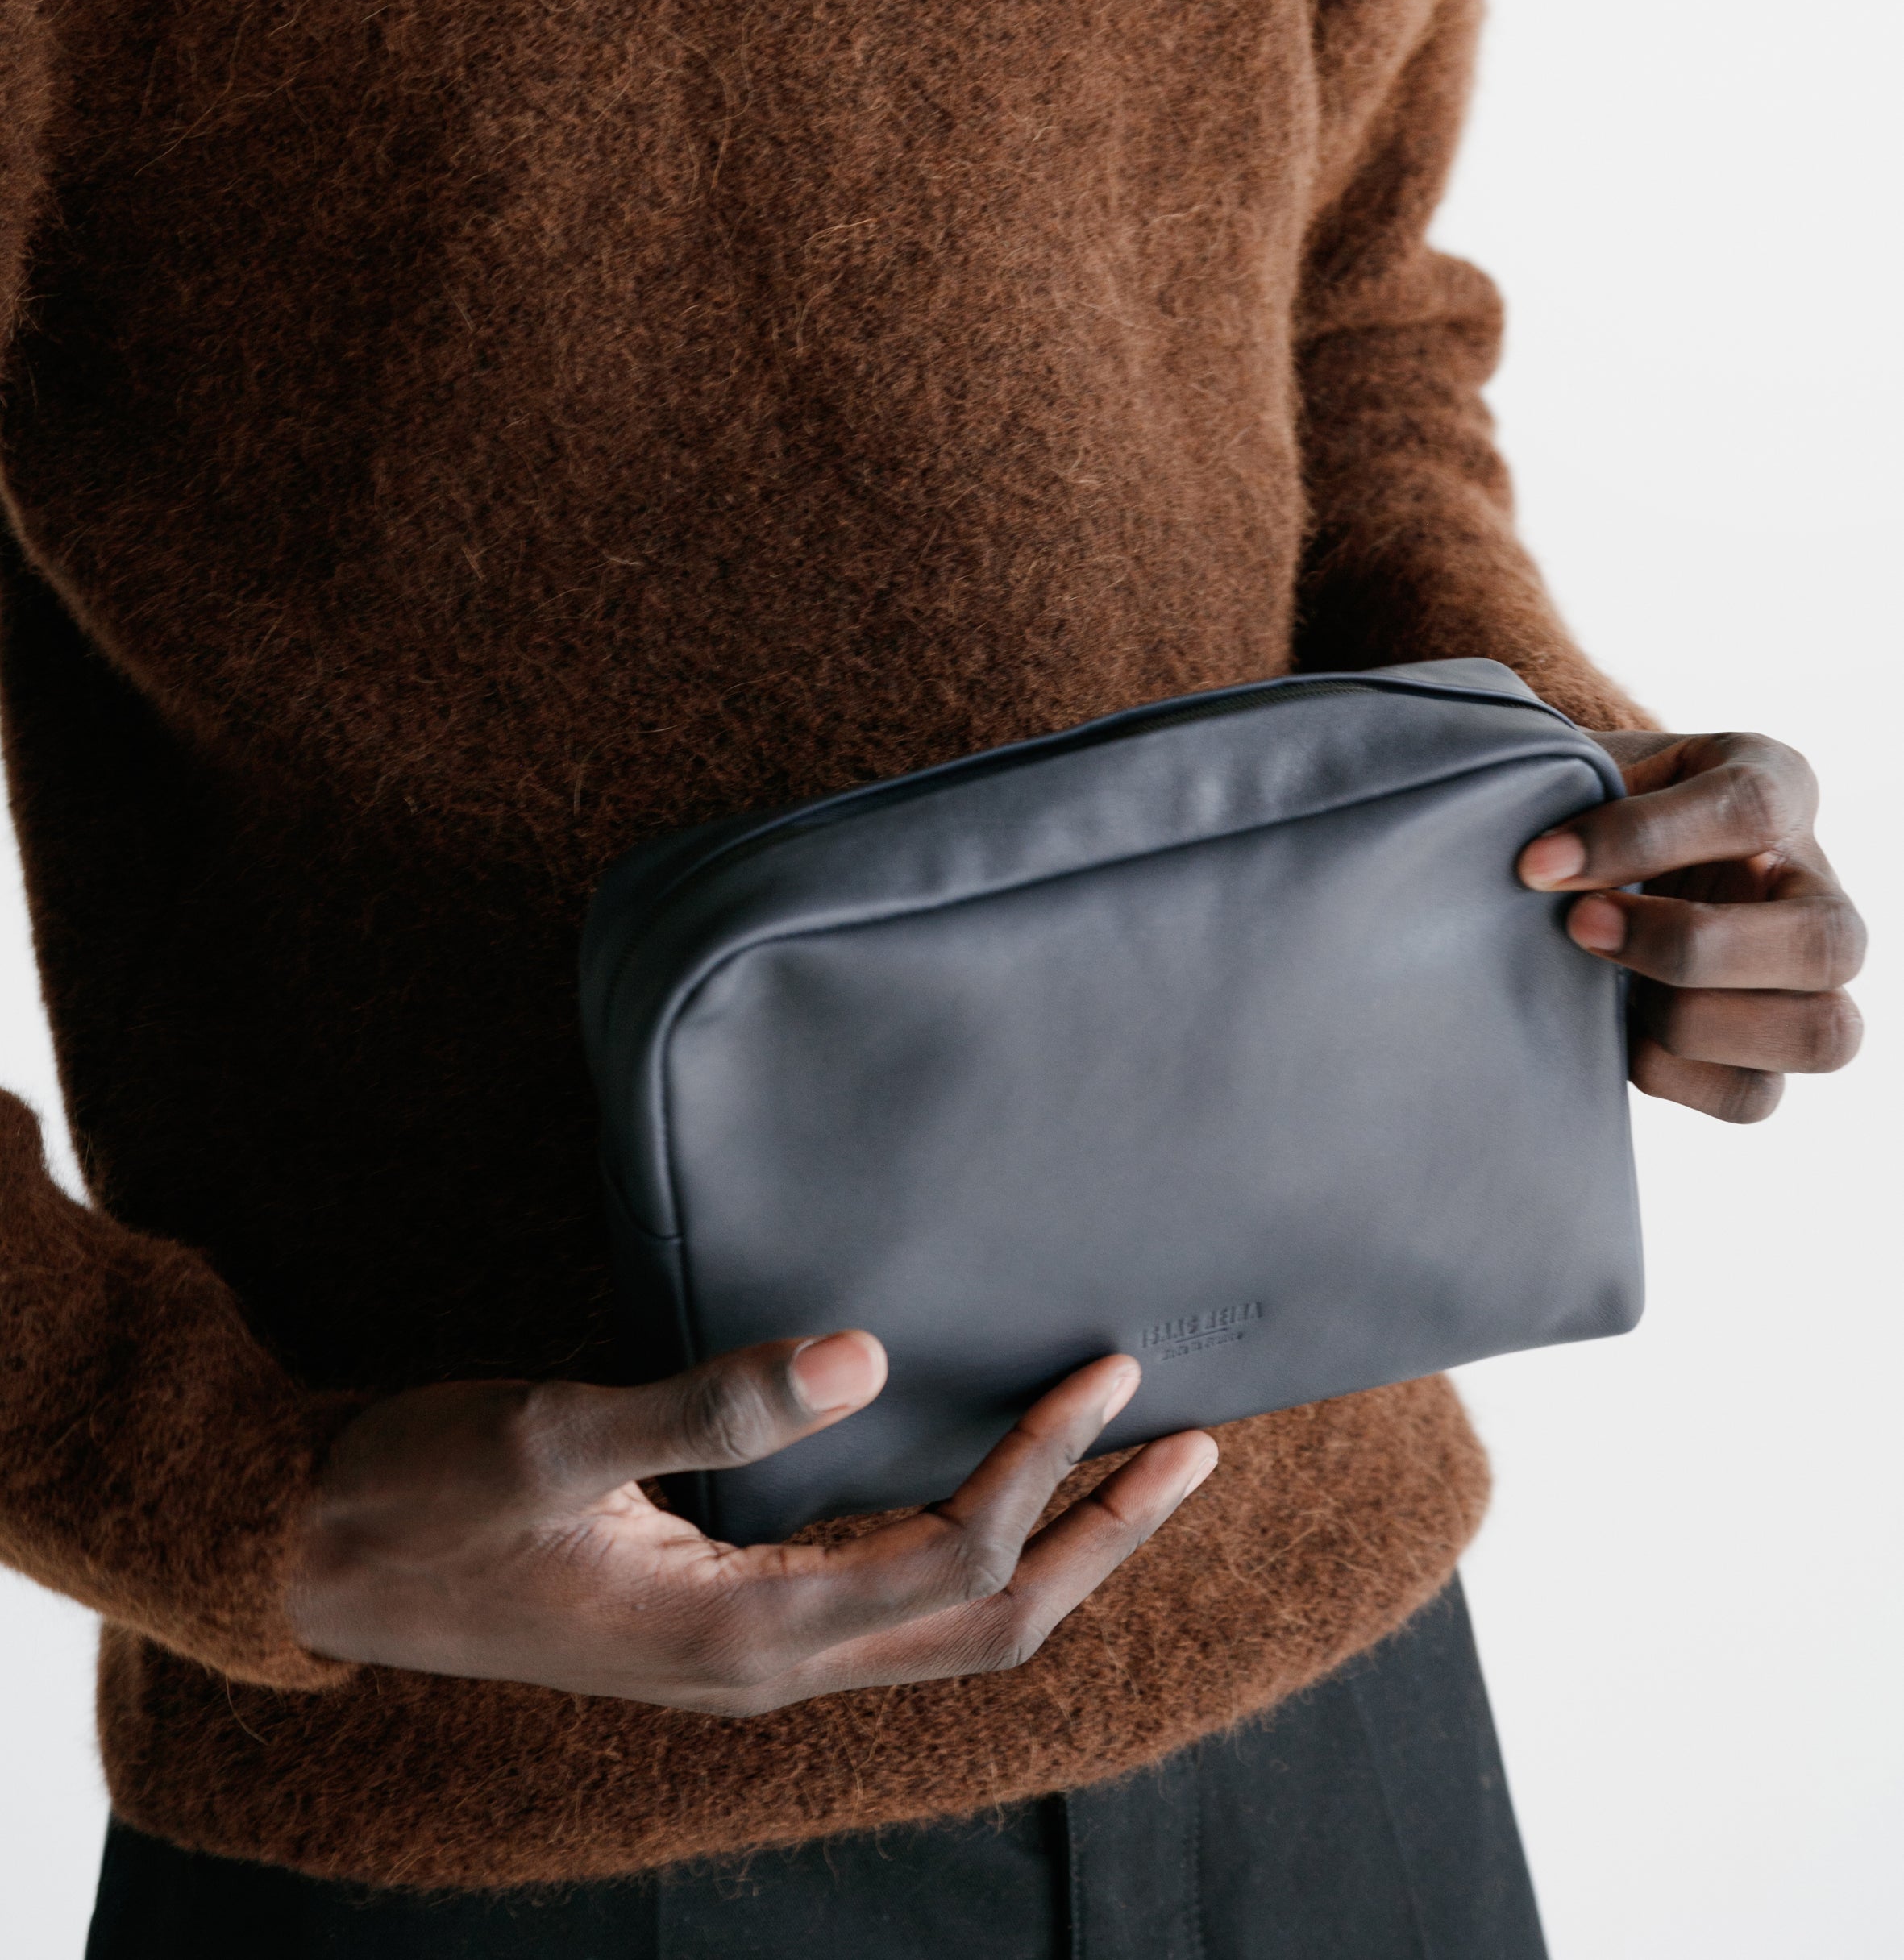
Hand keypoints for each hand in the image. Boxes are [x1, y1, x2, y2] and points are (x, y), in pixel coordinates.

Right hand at [289, 1333, 1214, 1714]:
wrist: (323, 1562)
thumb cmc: (424, 1493)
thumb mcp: (553, 1433)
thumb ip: (708, 1404)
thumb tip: (862, 1353)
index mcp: (740, 1631)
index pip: (950, 1558)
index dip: (1042, 1469)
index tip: (1107, 1370)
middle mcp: (766, 1664)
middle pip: (987, 1624)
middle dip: (1101, 1541)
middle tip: (1196, 1447)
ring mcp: (746, 1656)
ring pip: (947, 1626)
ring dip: (1050, 1551)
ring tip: (1129, 1470)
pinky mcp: (723, 1624)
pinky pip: (889, 1605)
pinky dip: (969, 1551)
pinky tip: (982, 1488)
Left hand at [1519, 729, 1865, 1121]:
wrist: (1589, 856)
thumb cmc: (1593, 801)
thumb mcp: (1592, 768)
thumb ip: (1579, 797)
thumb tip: (1542, 869)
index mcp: (1777, 785)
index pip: (1755, 807)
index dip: (1641, 838)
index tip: (1539, 862)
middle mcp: (1813, 886)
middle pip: (1828, 941)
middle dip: (1690, 946)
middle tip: (1580, 926)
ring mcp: (1805, 980)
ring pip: (1822, 1033)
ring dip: (1695, 1021)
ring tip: (1606, 992)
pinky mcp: (1765, 1054)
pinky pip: (1755, 1095)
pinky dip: (1676, 1075)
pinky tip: (1616, 1033)